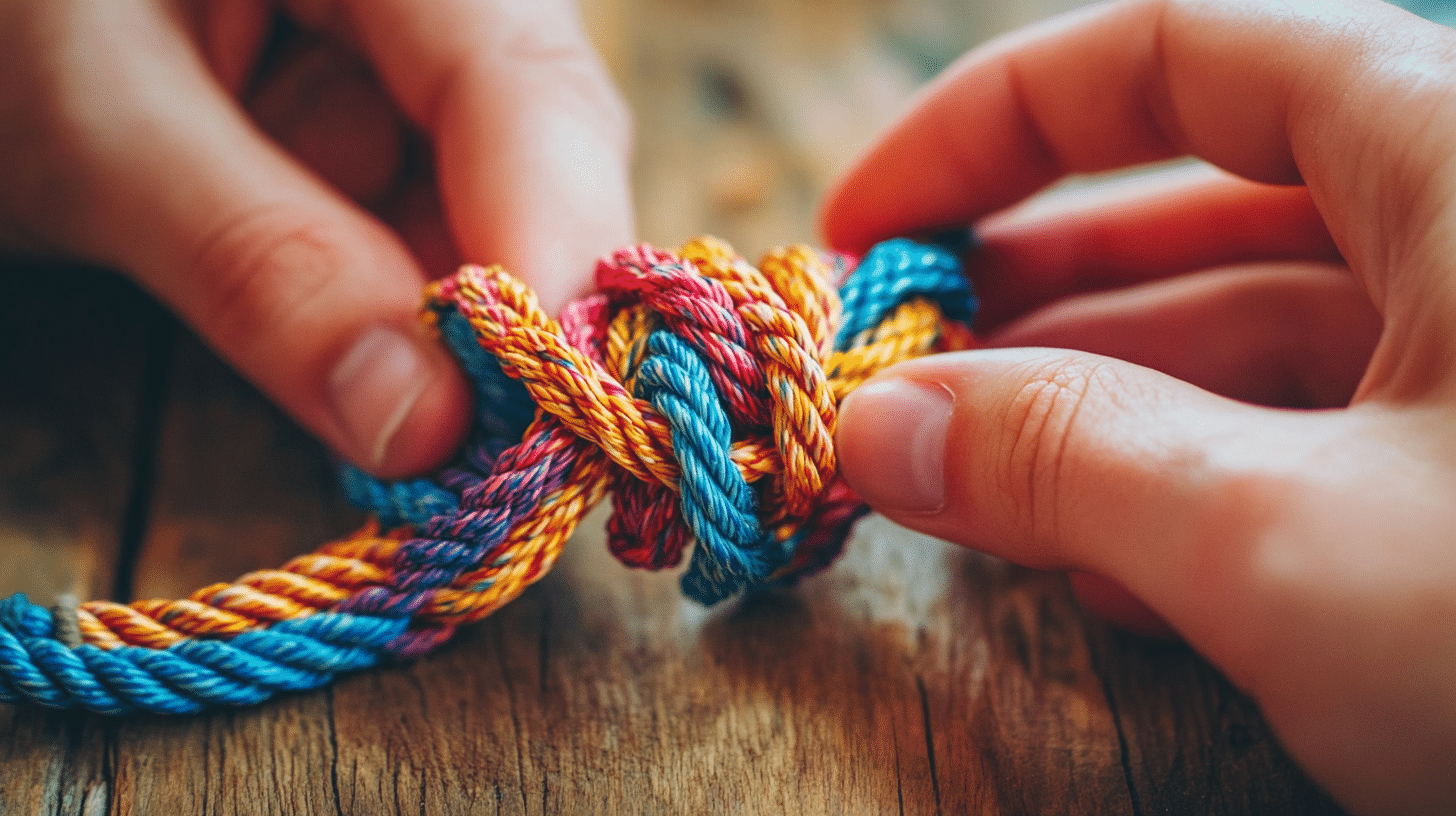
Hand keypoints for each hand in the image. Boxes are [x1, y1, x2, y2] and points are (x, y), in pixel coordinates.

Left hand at [0, 0, 632, 476]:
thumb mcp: (94, 123)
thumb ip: (258, 259)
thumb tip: (421, 424)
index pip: (530, 90)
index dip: (552, 254)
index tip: (538, 419)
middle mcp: (434, 4)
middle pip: (543, 165)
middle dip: (516, 324)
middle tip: (485, 470)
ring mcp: (411, 72)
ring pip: (493, 225)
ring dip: (457, 347)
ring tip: (416, 442)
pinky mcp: (377, 142)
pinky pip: (428, 248)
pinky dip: (404, 335)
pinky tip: (375, 391)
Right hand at [824, 1, 1455, 812]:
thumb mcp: (1296, 546)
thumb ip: (1063, 460)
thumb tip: (873, 425)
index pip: (1168, 49)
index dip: (985, 129)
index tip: (861, 226)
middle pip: (1193, 199)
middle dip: (1022, 286)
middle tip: (890, 371)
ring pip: (1251, 336)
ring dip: (1090, 404)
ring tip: (962, 480)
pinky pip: (1317, 438)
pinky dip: (1190, 484)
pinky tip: (1101, 558)